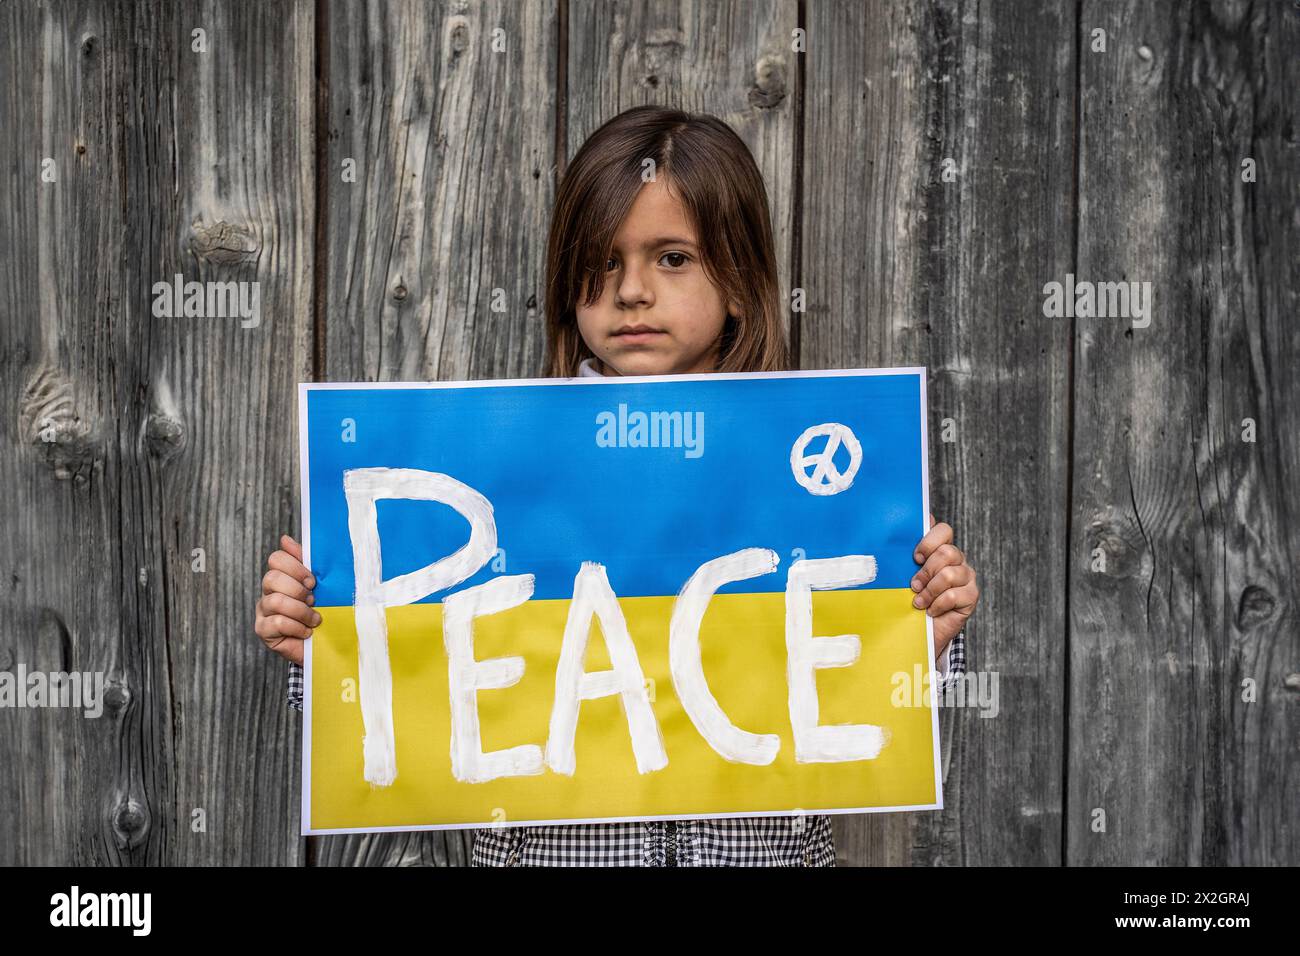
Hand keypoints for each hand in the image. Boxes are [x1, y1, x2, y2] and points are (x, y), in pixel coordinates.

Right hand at [254, 534, 317, 665]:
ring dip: (302, 612)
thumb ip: (307, 562)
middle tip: (313, 600)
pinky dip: (297, 627)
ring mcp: (263, 611)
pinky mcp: (263, 630)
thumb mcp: (322, 585)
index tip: (313, 581)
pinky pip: (277, 622)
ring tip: (315, 619)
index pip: (276, 559)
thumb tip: (285, 538)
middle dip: (298, 590)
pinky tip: (306, 632)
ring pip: (276, 601)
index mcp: (282, 576)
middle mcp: (269, 591)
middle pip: (272, 578)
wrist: (326, 645)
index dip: (295, 567)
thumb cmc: (325, 612)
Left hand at [910, 515, 978, 659]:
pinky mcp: (971, 596)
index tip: (915, 557)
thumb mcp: (901, 576)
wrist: (918, 630)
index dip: (929, 542)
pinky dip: (937, 605)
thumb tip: (891, 532)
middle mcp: (957, 560)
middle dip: (926, 571)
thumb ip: (901, 556)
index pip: (943, 530)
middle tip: (914, 585)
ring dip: (929, 591)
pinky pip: (953, 595)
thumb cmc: (908, 599)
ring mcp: (966, 577)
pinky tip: (931, 610)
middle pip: (947, 552)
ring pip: (950, 574)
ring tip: (919, 602)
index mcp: (940, 548)